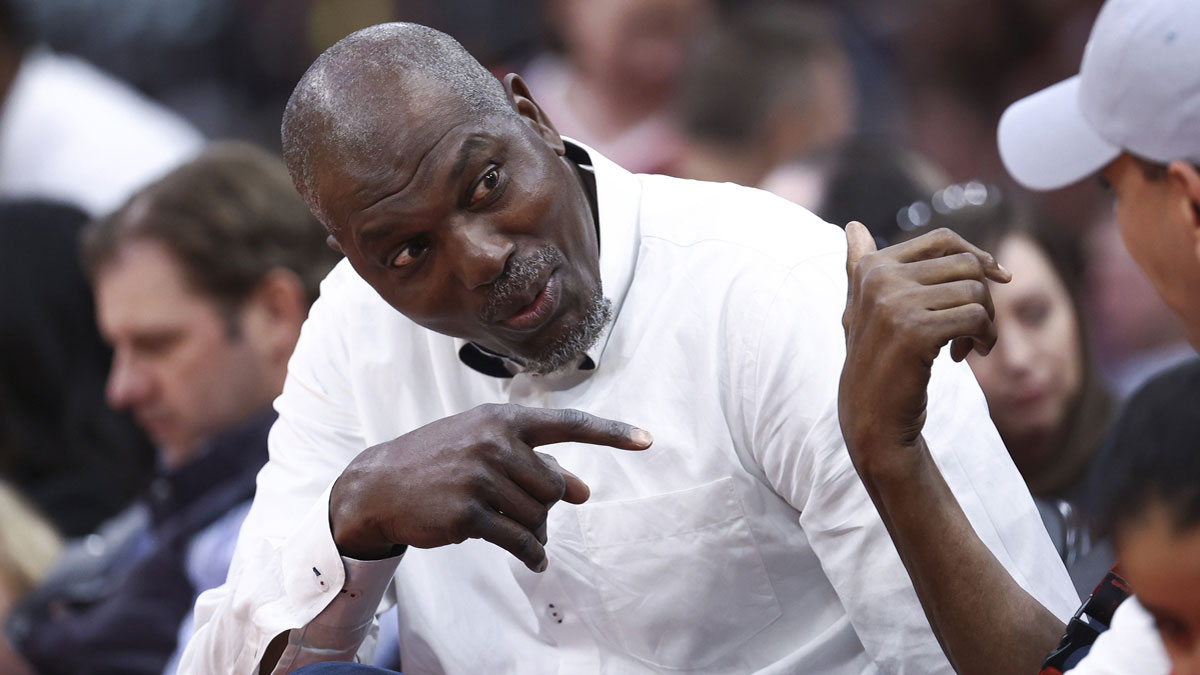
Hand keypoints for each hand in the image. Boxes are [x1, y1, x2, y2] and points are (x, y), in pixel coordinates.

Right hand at [330, 403, 651, 570]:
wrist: (378, 486)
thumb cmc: (439, 463)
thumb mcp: (484, 449)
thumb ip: (534, 463)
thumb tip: (582, 491)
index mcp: (503, 420)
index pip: (569, 424)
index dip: (612, 434)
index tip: (648, 441)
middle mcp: (495, 442)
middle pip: (555, 486)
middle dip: (545, 506)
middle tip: (522, 512)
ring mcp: (481, 476)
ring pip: (539, 514)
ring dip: (534, 530)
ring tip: (513, 530)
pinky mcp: (469, 511)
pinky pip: (520, 540)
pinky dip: (532, 554)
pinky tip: (534, 561)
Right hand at [838, 223, 1009, 470]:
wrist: (871, 415)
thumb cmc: (875, 359)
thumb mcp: (861, 308)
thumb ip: (858, 265)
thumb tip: (853, 225)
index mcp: (871, 266)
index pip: (943, 239)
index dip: (977, 255)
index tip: (997, 278)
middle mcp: (879, 278)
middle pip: (966, 264)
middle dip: (983, 295)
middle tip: (976, 326)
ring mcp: (895, 304)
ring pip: (975, 291)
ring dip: (986, 322)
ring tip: (970, 344)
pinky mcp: (915, 332)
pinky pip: (976, 318)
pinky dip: (984, 338)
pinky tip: (965, 356)